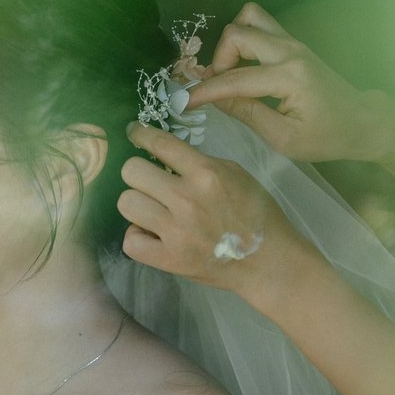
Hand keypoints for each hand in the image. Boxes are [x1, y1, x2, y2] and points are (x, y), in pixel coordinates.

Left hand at [119, 122, 299, 292]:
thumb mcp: (236, 173)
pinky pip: (130, 242)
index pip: (159, 143)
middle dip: (139, 173)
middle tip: (150, 182)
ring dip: (137, 204)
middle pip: (132, 171)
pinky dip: (138, 237)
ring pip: (126, 203)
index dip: (139, 134)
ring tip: (153, 210)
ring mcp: (176, 231)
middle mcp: (186, 199)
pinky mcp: (169, 259)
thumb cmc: (257, 213)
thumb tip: (167, 157)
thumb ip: (201, 162)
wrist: (269, 261)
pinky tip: (153, 235)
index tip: (134, 133)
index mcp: (206, 173)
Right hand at [183, 5, 392, 163]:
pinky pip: (260, 24)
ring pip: (249, 18)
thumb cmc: (325, 137)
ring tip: (232, 73)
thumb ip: (246, 114)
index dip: (204, 91)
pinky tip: (244, 66)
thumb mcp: (283, 138)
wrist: (360, 122)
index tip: (182, 101)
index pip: (235, 79)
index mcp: (289, 78)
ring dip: (232, 44)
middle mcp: (290, 51)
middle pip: (238, 34)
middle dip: (218, 61)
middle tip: (218, 89)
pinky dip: (244, 40)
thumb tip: (214, 99)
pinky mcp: (293, 42)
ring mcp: (293, 42)